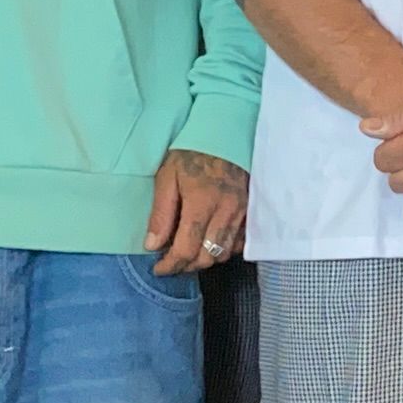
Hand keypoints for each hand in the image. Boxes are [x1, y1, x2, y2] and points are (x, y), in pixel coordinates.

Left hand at [147, 149, 249, 274]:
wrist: (224, 134)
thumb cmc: (191, 153)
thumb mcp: (167, 177)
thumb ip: (161, 214)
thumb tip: (153, 245)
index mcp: (202, 202)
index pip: (186, 248)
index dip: (171, 265)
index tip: (158, 269)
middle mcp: (226, 212)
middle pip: (207, 257)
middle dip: (186, 266)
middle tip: (170, 262)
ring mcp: (241, 213)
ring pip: (223, 253)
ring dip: (204, 260)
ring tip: (187, 252)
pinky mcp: (250, 212)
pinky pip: (238, 243)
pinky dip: (222, 249)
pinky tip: (208, 242)